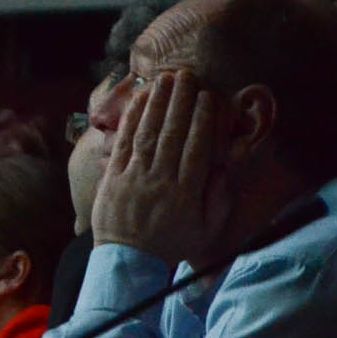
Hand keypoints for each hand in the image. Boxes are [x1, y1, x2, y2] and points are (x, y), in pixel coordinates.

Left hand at [91, 70, 231, 265]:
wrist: (128, 263)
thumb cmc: (171, 244)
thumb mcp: (206, 230)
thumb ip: (218, 199)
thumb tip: (223, 167)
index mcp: (186, 193)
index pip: (197, 148)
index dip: (203, 120)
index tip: (208, 97)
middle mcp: (160, 181)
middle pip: (172, 134)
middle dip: (181, 101)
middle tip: (188, 75)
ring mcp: (134, 178)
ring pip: (148, 134)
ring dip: (158, 103)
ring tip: (166, 79)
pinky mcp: (113, 178)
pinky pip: (123, 144)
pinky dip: (131, 120)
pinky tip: (140, 100)